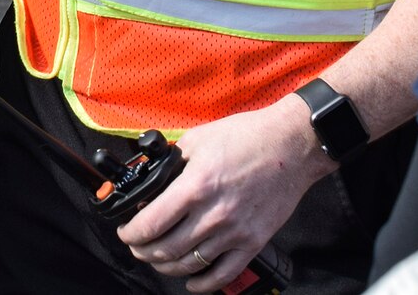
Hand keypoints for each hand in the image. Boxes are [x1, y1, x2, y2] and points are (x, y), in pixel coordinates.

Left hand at [116, 97, 335, 292]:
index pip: (151, 224)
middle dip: (143, 251)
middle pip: (166, 249)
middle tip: (137, 246)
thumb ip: (173, 162)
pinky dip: (202, 284)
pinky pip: (223, 275)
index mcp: (195, 187)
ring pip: (189, 265)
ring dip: (166, 266)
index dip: (131, 233)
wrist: (291, 146)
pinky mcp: (253, 243)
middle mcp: (213, 215)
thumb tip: (152, 180)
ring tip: (158, 258)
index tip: (126, 231)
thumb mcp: (198, 139)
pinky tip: (191, 280)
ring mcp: (234, 233)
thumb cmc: (247, 137)